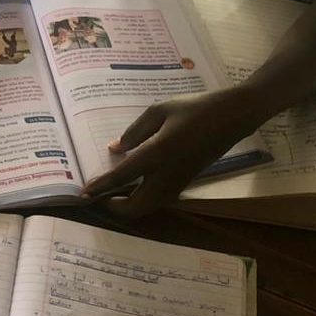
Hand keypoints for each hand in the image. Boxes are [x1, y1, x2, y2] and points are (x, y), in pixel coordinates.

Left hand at [81, 89, 261, 216]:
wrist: (231, 118)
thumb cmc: (194, 108)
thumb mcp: (160, 110)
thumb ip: (136, 131)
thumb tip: (116, 149)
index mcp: (159, 152)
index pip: (123, 176)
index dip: (101, 187)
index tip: (84, 193)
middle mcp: (167, 174)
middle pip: (136, 207)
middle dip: (114, 207)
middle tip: (98, 195)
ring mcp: (178, 181)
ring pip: (148, 207)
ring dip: (128, 205)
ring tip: (111, 191)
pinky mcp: (185, 182)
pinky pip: (159, 200)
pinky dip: (142, 199)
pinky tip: (133, 184)